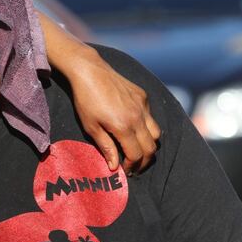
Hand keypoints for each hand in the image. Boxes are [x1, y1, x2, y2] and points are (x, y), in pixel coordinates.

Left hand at [66, 47, 160, 173]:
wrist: (90, 71)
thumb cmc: (86, 100)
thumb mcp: (91, 127)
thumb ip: (106, 147)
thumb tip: (115, 167)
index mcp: (124, 127)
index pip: (136, 155)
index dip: (132, 166)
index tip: (125, 170)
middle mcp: (138, 117)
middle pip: (150, 147)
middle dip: (144, 161)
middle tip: (134, 166)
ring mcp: (143, 106)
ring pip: (156, 133)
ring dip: (149, 145)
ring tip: (137, 150)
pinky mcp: (143, 96)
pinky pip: (150, 117)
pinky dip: (146, 127)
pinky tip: (133, 128)